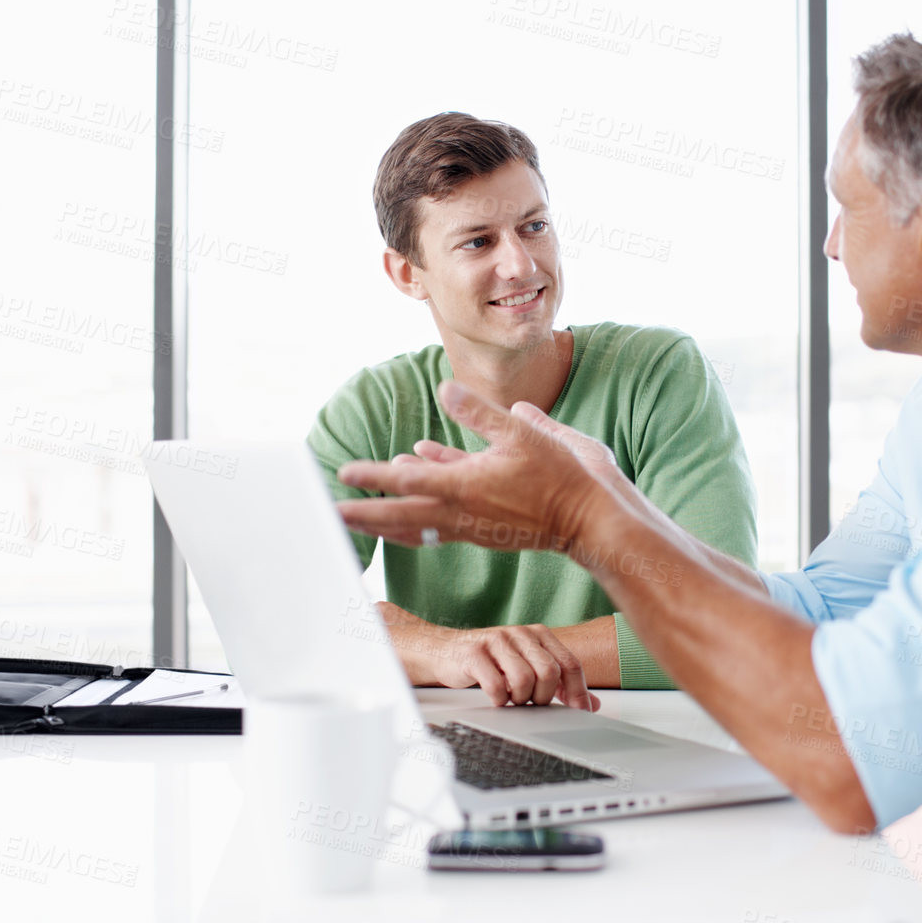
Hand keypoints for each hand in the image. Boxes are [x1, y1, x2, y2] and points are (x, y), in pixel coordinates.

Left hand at [338, 381, 611, 553]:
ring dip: (386, 522)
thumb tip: (444, 389)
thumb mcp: (522, 432)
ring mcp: (472, 528)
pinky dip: (421, 514)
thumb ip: (479, 412)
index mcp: (465, 487)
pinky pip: (442, 525)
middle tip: (331, 515)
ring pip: (418, 527)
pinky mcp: (484, 533)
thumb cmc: (561, 475)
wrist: (590, 520)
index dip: (373, 476)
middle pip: (400, 516)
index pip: (407, 481)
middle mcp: (462, 514)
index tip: (346, 473)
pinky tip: (417, 494)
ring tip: (362, 515)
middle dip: (365, 515)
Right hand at [376, 601, 600, 709]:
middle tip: (531, 703)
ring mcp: (496, 641)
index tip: (579, 712)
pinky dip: (499, 699)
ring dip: (520, 699)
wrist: (445, 651)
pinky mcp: (474, 654)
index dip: (577, 691)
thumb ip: (559, 683)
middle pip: (550, 672)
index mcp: (538, 635)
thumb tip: (591, 704)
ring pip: (525, 680)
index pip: (569, 663)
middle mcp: (520, 633)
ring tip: (511, 698)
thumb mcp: (528, 666)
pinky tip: (495, 697)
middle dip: (544, 697)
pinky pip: (497, 685)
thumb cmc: (490, 662)